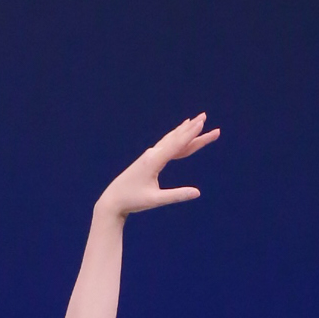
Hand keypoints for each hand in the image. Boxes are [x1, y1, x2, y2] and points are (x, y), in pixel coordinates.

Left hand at [97, 115, 219, 215]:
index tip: (202, 122)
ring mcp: (150, 155)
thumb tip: (198, 193)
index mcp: (154, 161)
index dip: (191, 133)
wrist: (113, 200)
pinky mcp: (148, 159)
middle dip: (192, 129)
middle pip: (177, 139)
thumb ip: (177, 195)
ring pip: (171, 140)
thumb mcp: (156, 200)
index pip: (177, 144)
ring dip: (185, 130)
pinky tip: (180, 133)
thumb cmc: (133, 201)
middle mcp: (152, 154)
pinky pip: (166, 145)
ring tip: (197, 121)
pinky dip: (176, 138)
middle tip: (206, 116)